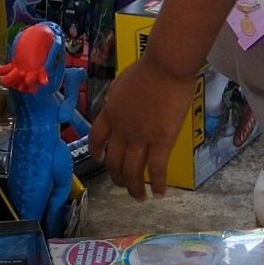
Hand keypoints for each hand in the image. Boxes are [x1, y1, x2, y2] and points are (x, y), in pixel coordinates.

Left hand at [90, 54, 194, 199]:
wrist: (166, 67)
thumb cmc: (147, 69)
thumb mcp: (122, 83)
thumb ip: (117, 98)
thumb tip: (114, 105)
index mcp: (110, 113)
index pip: (97, 138)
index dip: (97, 152)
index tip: (100, 160)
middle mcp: (121, 130)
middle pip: (114, 161)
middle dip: (117, 177)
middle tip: (123, 185)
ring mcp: (140, 137)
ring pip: (133, 171)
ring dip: (135, 188)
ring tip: (139, 197)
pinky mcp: (161, 141)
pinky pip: (156, 169)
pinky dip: (158, 184)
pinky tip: (160, 193)